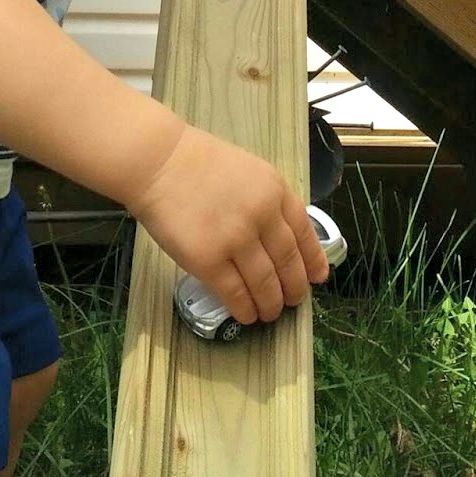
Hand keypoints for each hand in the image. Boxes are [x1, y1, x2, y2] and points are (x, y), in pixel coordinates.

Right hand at [129, 124, 328, 324]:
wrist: (158, 161)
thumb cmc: (197, 162)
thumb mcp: (248, 171)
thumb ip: (267, 200)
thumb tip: (280, 239)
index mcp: (275, 190)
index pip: (304, 232)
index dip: (313, 259)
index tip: (317, 277)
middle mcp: (262, 215)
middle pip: (288, 262)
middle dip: (294, 288)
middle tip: (293, 301)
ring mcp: (236, 239)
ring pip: (265, 283)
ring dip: (271, 303)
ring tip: (270, 313)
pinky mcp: (208, 260)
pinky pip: (235, 293)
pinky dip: (244, 308)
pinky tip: (246, 315)